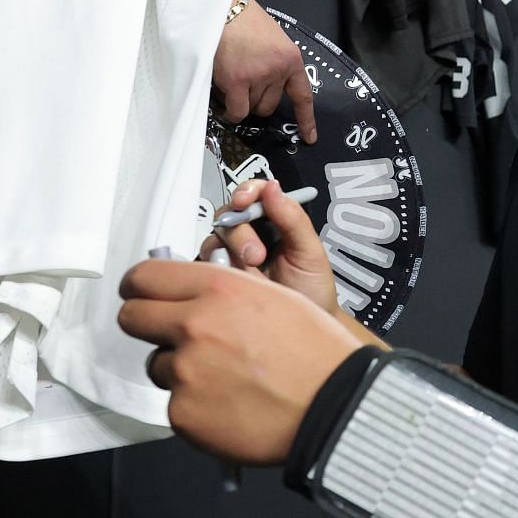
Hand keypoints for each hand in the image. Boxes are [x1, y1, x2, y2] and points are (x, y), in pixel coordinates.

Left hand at [118, 259, 360, 464]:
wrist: (334, 405)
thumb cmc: (315, 352)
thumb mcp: (274, 295)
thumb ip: (224, 290)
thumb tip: (191, 294)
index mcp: (218, 289)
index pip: (144, 276)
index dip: (139, 285)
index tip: (141, 293)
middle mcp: (194, 325)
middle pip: (132, 317)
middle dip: (147, 323)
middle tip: (172, 334)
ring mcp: (186, 372)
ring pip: (158, 364)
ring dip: (180, 368)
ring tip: (223, 377)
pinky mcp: (183, 413)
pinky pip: (174, 403)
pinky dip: (195, 405)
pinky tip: (229, 403)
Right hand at [206, 179, 339, 315]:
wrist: (303, 331)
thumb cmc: (312, 288)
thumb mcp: (309, 252)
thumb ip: (293, 219)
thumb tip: (273, 185)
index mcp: (274, 220)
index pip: (255, 194)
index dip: (246, 191)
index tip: (244, 200)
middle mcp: (251, 232)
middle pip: (230, 214)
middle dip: (240, 230)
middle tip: (257, 256)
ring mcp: (232, 254)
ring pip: (215, 237)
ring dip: (228, 249)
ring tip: (250, 270)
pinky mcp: (219, 276)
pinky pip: (205, 263)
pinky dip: (212, 267)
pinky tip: (230, 279)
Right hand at [212, 0, 318, 139]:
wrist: (224, 8)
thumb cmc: (244, 22)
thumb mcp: (273, 41)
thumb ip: (276, 64)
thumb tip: (268, 91)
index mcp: (291, 59)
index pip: (302, 94)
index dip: (306, 119)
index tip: (310, 137)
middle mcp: (278, 70)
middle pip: (270, 106)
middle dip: (256, 100)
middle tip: (243, 81)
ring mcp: (259, 76)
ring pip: (251, 108)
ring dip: (240, 99)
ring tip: (232, 76)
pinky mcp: (237, 81)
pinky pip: (237, 111)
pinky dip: (230, 111)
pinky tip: (225, 100)